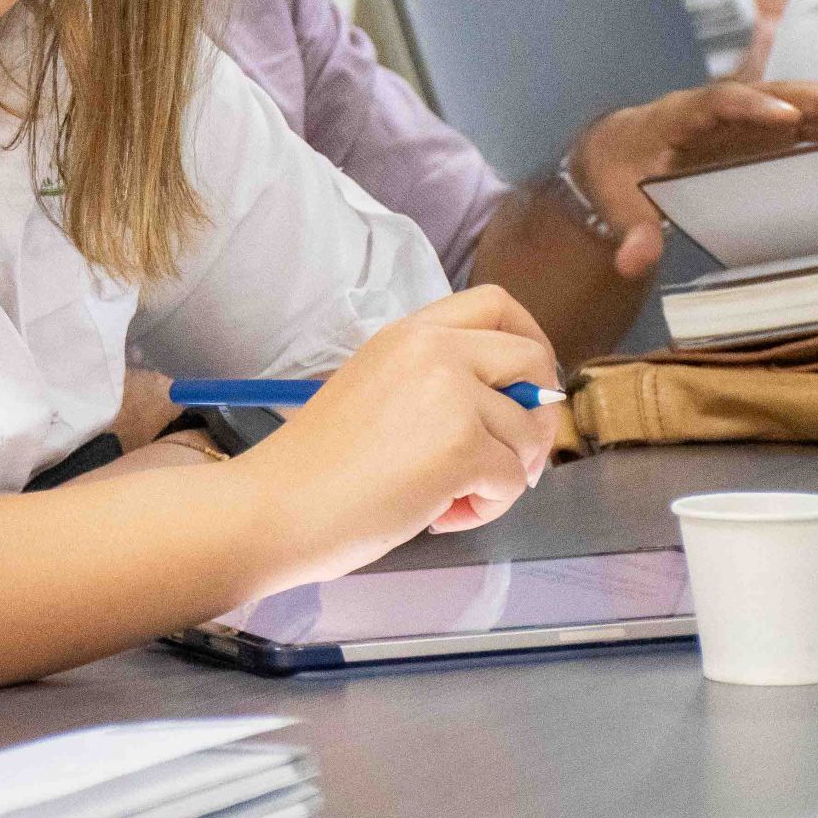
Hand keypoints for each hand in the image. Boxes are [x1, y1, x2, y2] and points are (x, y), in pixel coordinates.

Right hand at [234, 286, 561, 584]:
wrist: (278, 506)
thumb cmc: (318, 465)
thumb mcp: (379, 390)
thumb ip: (439, 381)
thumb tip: (514, 407)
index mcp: (408, 332)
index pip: (496, 305)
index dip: (530, 341)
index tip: (525, 386)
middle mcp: (434, 350)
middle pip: (534, 358)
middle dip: (539, 414)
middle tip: (512, 458)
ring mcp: (452, 395)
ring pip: (529, 431)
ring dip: (507, 475)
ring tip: (450, 499)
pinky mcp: (464, 447)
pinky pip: (515, 479)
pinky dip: (489, 507)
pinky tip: (441, 513)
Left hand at [570, 81, 817, 276]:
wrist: (616, 152)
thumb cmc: (617, 174)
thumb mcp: (614, 204)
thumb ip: (629, 231)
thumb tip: (632, 263)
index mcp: (675, 117)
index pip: (714, 104)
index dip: (750, 107)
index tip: (787, 117)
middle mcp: (715, 108)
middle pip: (767, 95)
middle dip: (814, 101)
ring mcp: (742, 117)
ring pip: (792, 102)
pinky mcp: (761, 131)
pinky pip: (803, 121)